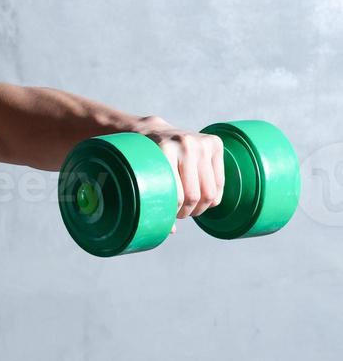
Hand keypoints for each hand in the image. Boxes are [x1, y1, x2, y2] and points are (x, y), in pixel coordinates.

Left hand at [133, 116, 224, 232]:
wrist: (150, 130)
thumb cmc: (142, 159)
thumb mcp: (139, 175)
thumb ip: (150, 199)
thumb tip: (169, 230)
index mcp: (163, 150)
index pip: (176, 195)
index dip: (173, 212)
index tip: (168, 215)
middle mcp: (185, 144)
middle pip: (194, 195)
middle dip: (187, 212)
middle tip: (179, 213)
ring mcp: (201, 142)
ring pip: (210, 191)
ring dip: (201, 207)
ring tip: (189, 208)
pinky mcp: (214, 143)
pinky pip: (220, 181)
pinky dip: (214, 197)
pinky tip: (202, 199)